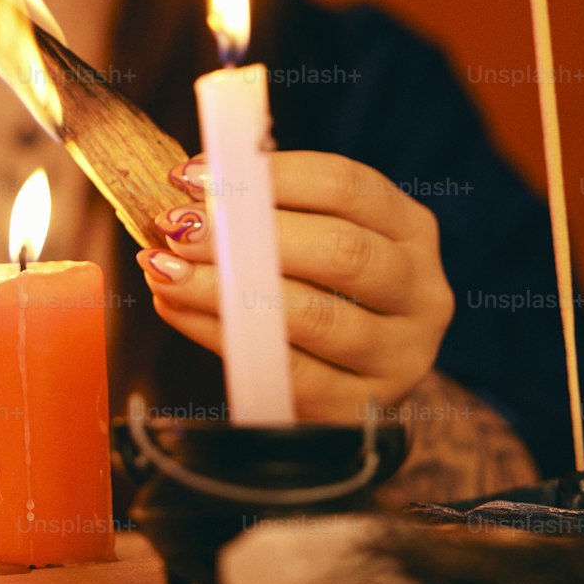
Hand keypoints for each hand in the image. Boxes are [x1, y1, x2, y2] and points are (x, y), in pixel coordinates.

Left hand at [137, 150, 454, 424]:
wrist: (352, 380)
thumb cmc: (322, 290)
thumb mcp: (316, 237)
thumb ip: (268, 208)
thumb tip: (192, 183)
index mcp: (411, 230)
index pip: (347, 186)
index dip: (270, 174)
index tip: (195, 173)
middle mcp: (421, 292)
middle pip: (340, 251)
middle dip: (247, 233)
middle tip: (176, 224)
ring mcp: (400, 356)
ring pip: (313, 316)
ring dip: (224, 288)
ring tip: (163, 268)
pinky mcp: (361, 410)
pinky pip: (287, 373)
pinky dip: (221, 336)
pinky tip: (177, 309)